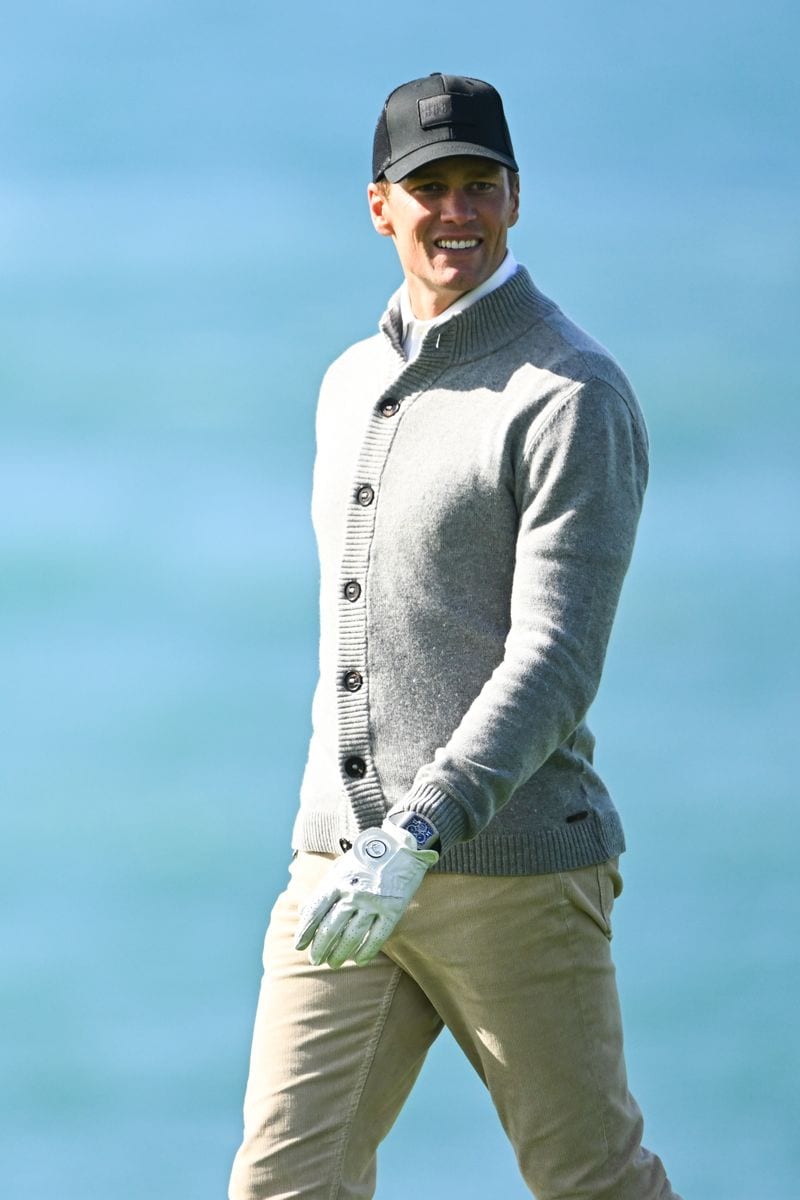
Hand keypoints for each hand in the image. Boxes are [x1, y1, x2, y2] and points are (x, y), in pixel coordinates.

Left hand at [294, 822, 438, 968]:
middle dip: (320, 948)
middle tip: (315, 960)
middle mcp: (353, 893)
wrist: (401, 846)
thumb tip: (303, 912)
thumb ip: (323, 889)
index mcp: (337, 881)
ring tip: (334, 963)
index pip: (315, 911)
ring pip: (352, 936)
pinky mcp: (393, 910)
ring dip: (340, 954)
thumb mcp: (340, 868)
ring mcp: (374, 902)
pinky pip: (378, 937)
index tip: (298, 946)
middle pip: (331, 928)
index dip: (305, 931)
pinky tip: (359, 960)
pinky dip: (367, 951)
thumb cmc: (366, 858)